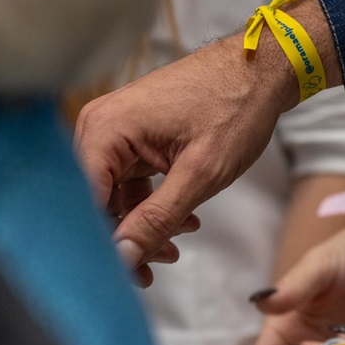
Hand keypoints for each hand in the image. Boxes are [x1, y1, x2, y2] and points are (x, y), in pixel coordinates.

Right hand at [75, 35, 291, 285]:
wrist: (262, 69)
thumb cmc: (235, 107)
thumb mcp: (200, 174)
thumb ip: (157, 219)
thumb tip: (122, 259)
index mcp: (106, 129)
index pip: (82, 202)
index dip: (101, 243)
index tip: (125, 275)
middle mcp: (101, 127)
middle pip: (93, 200)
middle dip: (124, 238)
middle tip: (152, 272)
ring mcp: (117, 130)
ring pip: (113, 195)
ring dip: (142, 225)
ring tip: (176, 249)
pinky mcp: (134, 136)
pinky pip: (129, 181)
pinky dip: (152, 205)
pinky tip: (183, 223)